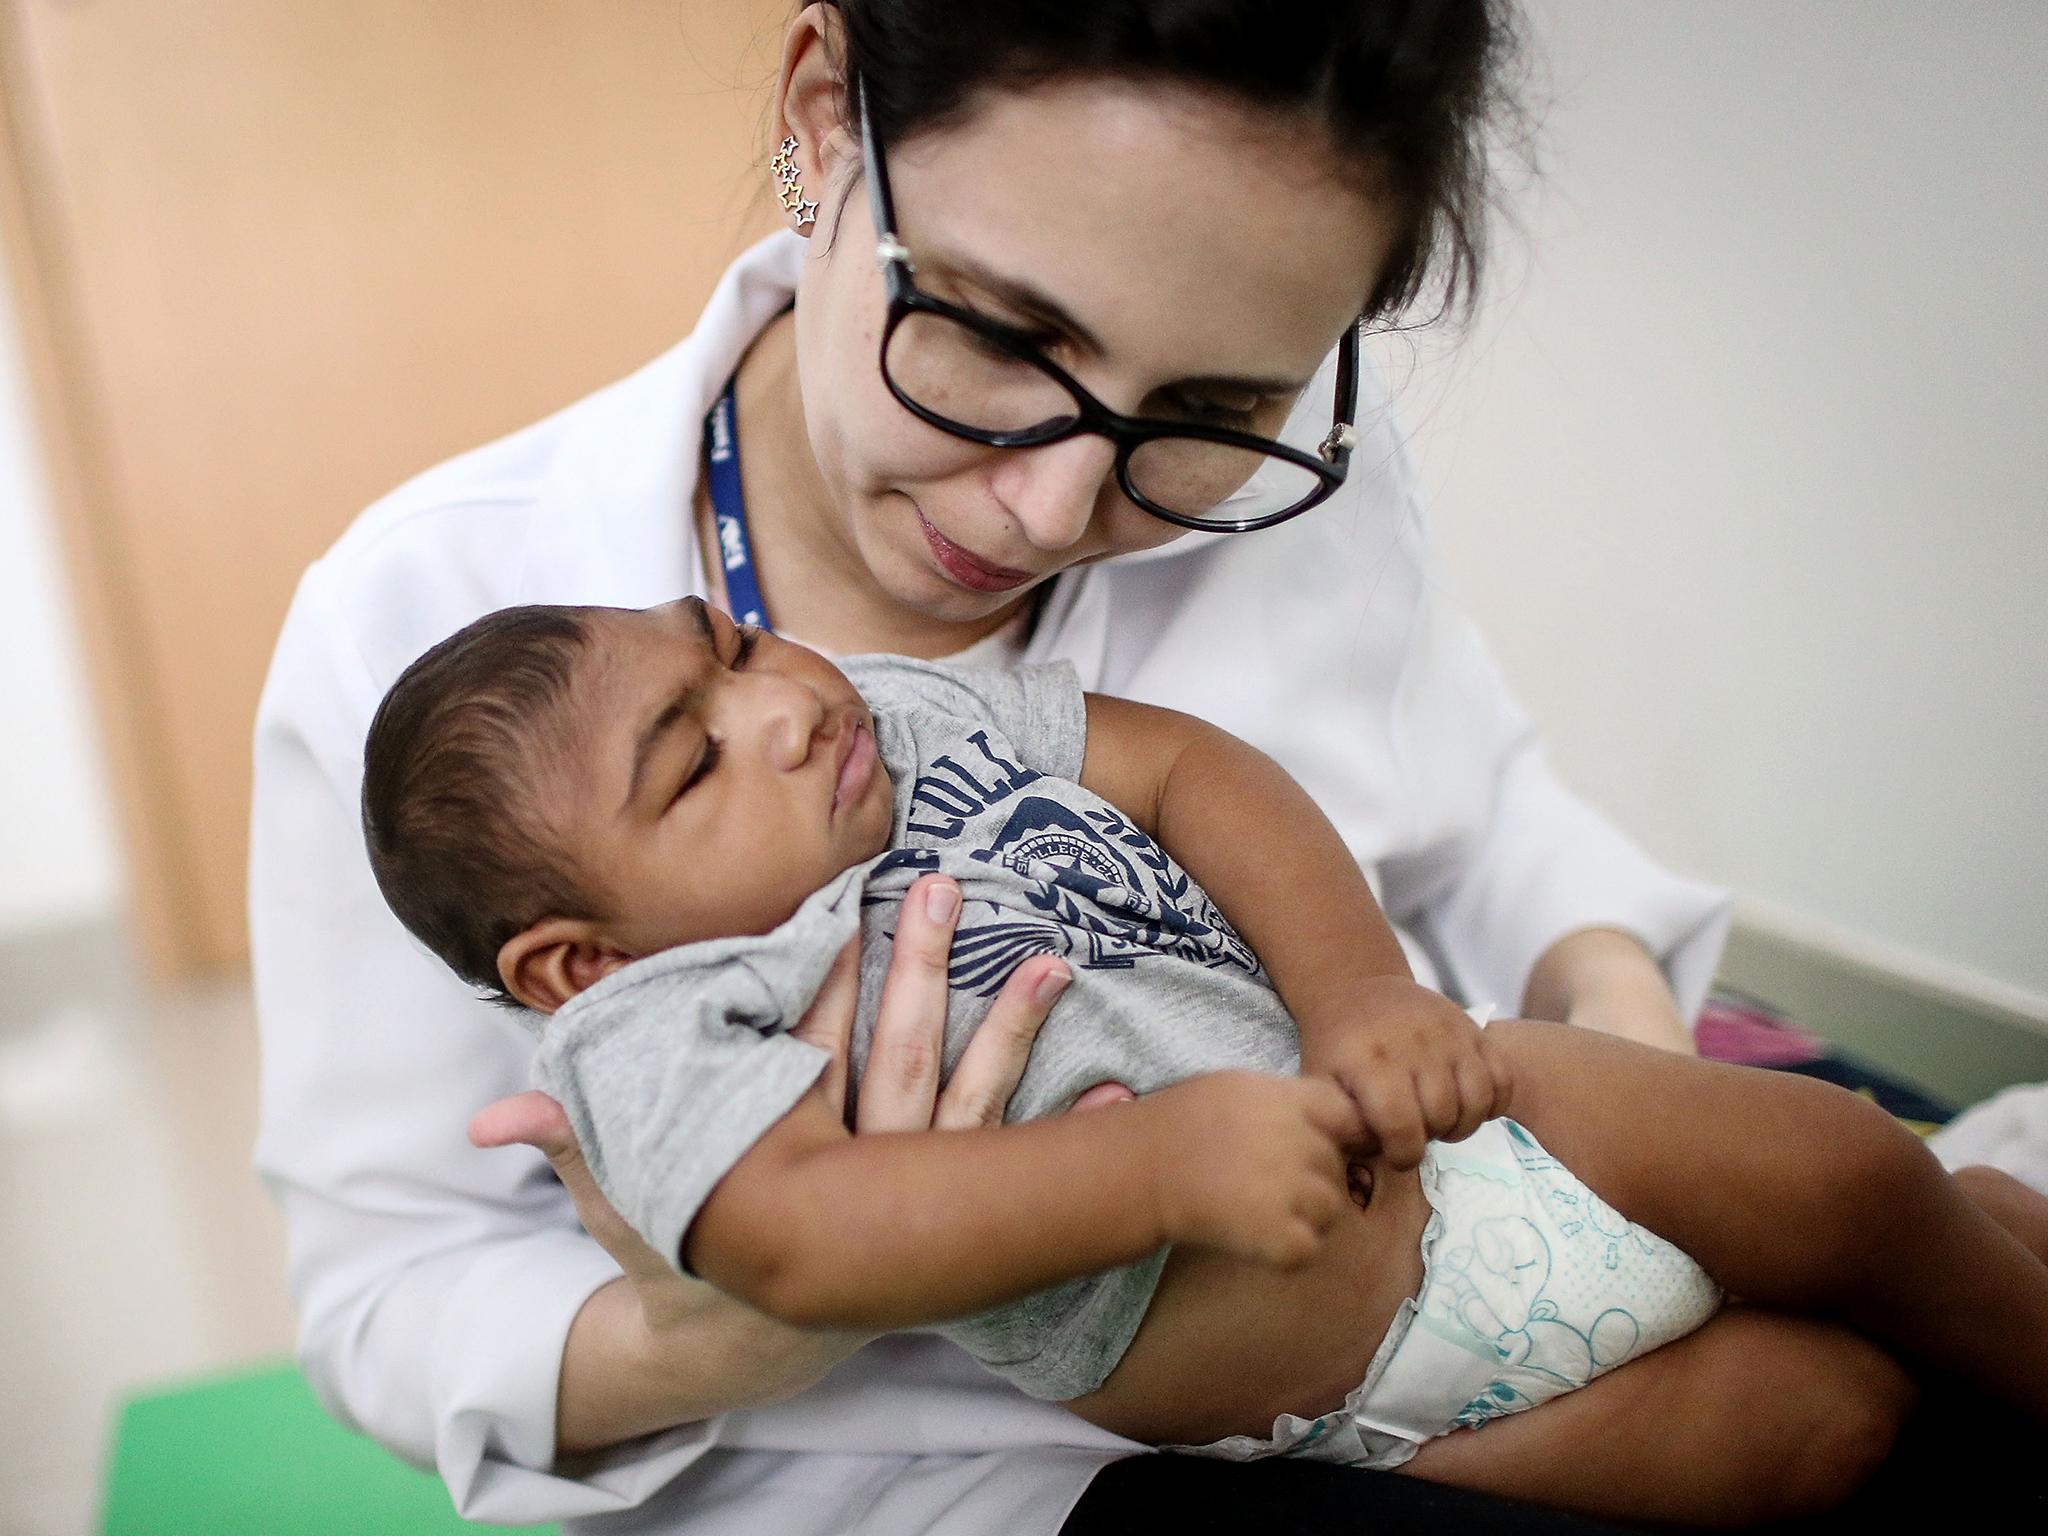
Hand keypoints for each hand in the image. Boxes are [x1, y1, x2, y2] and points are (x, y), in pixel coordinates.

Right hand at [468, 874, 1078, 1337]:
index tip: (844, 903)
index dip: (823, 979)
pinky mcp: (952, 1211)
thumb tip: (490, 1121)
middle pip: (889, 1060)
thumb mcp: (627, 1203)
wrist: (753, 1342)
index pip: (800, 1053)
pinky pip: (1018, 1164)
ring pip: (964, 1100)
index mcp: (777, 1158)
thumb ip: (571, 1149)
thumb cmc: (691, 1249)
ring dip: (1009, 1032)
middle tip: (940, 886)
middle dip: (917, 972)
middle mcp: (853, 1177)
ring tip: (1058, 963)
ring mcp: (911, 1195)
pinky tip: (1115, 1089)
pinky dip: (1064, 1131)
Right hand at [1145, 1072, 1364, 1267]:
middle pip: (1337, 1166)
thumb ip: (1287, 1100)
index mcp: (1286, 1099)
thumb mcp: (1237, 1088)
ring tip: (1260, 1210)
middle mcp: (1295, 1140)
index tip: (1307, 1146)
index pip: (1348, 1116)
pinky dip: (1288, 1251)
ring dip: (1306, 1216)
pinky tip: (1255, 1236)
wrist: (1137, 1169)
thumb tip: (1335, 1121)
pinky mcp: (1276, 1235)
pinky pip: (1309, 1248)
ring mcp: (1288, 1188)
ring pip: (1332, 1209)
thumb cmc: (1179, 1126)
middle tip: (1264, 1184)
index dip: (1334, 1134)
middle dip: (1312, 1178)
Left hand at [1300, 976, 1506, 1169]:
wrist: (1357, 988)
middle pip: (1441, 1115)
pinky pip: (1502, 1077)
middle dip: (1430, 1137)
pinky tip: (1468, 1106)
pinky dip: (1493, 1102)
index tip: (1398, 1155)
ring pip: (1477, 1099)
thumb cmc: (1337, 1046)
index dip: (1404, 1154)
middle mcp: (1414, 1045)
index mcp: (1370, 1062)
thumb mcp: (1322, 1082)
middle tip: (1416, 1133)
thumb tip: (1373, 1158)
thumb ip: (1342, 1122)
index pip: (1400, 1125)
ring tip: (1442, 1123)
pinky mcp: (1473, 1029)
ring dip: (1463, 1124)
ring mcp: (1449, 1034)